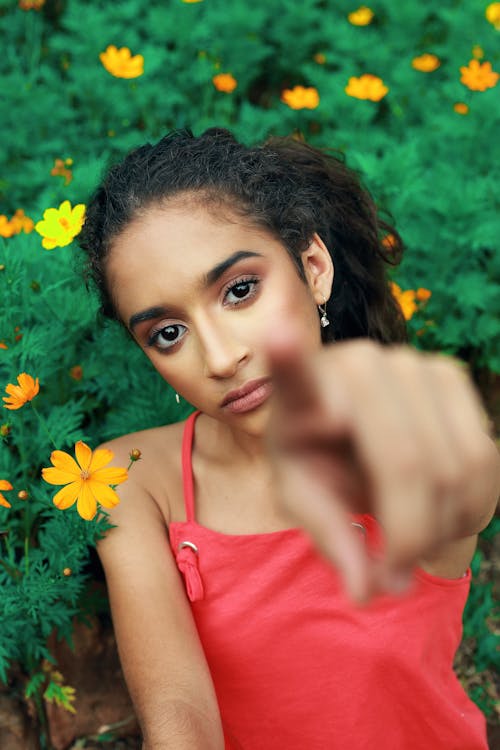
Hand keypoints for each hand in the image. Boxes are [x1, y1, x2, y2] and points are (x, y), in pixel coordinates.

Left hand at [266, 331, 498, 601]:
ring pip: (455, 467)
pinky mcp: (450, 374)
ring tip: (411, 545)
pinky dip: (468, 509)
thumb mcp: (307, 502)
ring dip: (443, 529)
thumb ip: (333, 540)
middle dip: (409, 538)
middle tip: (393, 579)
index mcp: (301, 395)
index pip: (293, 374)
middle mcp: (357, 364)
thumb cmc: (318, 464)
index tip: (276, 331)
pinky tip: (438, 517)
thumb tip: (365, 593)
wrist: (352, 429)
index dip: (289, 354)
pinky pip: (483, 460)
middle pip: (406, 463)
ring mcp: (409, 362)